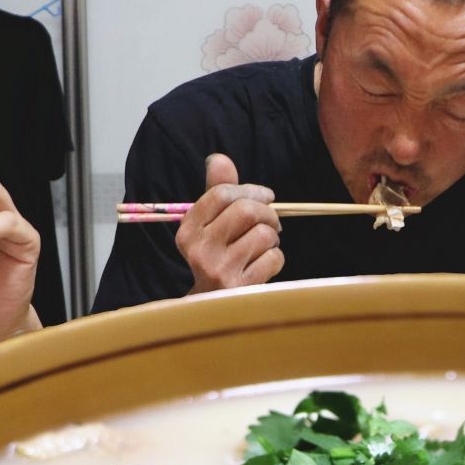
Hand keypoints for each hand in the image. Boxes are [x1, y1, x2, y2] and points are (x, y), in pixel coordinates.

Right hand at [175, 154, 282, 293]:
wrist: (211, 306)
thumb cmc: (216, 257)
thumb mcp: (210, 225)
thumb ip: (216, 191)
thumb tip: (218, 158)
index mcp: (188, 230)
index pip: (221, 194)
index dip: (250, 190)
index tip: (266, 196)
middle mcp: (199, 250)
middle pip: (246, 211)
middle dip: (267, 213)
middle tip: (272, 222)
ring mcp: (218, 270)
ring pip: (264, 235)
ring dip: (272, 238)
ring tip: (264, 246)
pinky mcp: (240, 287)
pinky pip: (273, 258)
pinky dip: (276, 258)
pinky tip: (264, 265)